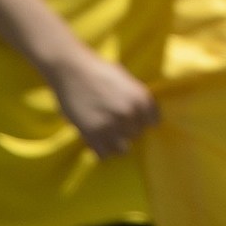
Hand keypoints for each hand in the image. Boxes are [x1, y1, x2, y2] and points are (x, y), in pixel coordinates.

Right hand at [40, 43, 159, 159]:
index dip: (145, 120)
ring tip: (110, 134)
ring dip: (118, 142)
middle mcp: (129, 114)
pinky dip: (103, 150)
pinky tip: (99, 140)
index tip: (138, 119)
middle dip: (129, 129)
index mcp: (140, 98)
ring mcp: (111, 127)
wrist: (72, 71)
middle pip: (138, 134)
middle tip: (119, 123)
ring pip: (124, 148)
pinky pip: (104, 154)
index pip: (154, 121)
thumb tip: (142, 114)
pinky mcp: (92, 135)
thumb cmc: (99, 70)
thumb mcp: (125, 80)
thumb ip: (135, 97)